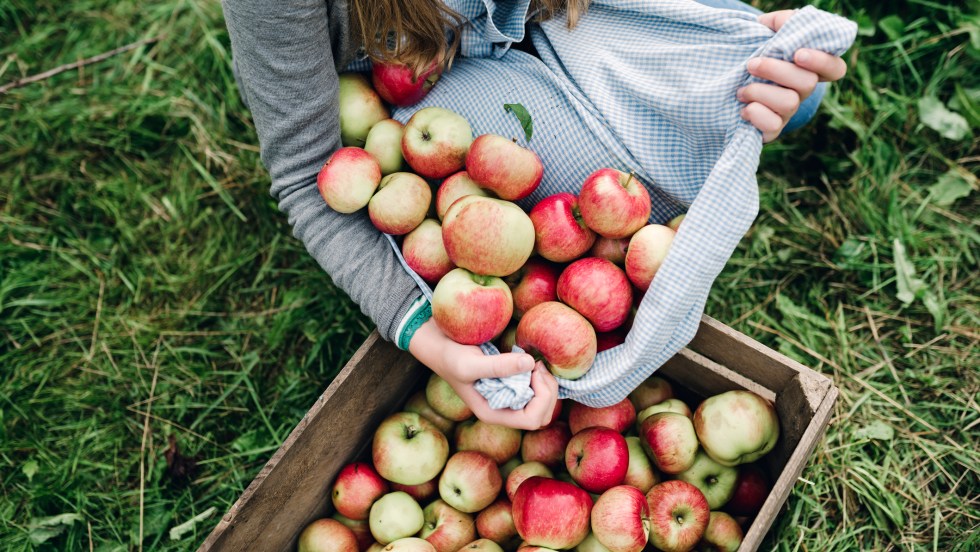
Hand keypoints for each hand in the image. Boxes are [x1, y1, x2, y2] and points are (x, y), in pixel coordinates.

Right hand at [408, 319, 559, 429]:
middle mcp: (503, 409)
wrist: (438, 344)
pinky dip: (540, 376)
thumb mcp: (471, 364)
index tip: (532, 372)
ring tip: (534, 363)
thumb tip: (530, 363)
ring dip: (546, 383)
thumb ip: (499, 366)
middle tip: (537, 365)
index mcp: (493, 413)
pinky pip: (536, 389)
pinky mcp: (510, 383)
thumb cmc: (450, 357)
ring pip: (542, 403)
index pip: (532, 420)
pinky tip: (530, 360)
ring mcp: (507, 397)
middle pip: (542, 414)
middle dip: (548, 391)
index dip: (541, 398)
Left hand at [740, 10, 848, 141]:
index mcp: (809, 68)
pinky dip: (756, 115)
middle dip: (776, 71)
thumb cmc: (757, 54)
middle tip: (752, 65)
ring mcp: (790, 111)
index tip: (798, 54)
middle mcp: (803, 91)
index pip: (835, 69)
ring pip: (789, 103)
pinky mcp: (773, 129)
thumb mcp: (769, 33)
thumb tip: (781, 23)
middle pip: (807, 83)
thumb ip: (781, 23)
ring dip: (760, 92)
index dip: (821, 62)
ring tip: (741, 90)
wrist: (731, 82)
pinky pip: (773, 126)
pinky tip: (743, 108)